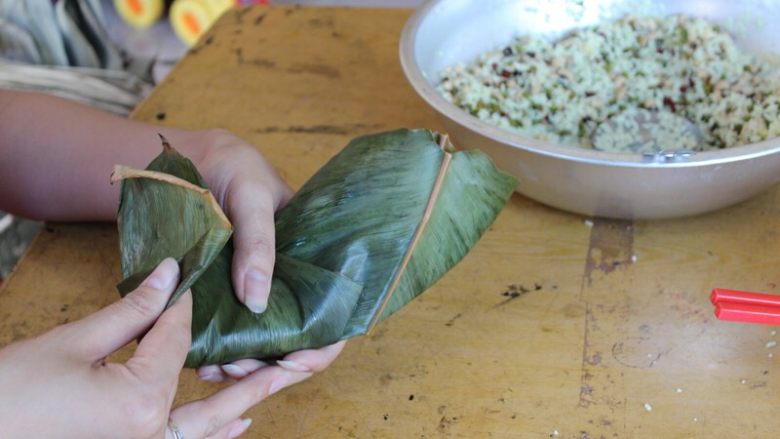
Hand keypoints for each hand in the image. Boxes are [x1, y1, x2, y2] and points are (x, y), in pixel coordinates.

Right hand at [0, 259, 343, 437]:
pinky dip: (216, 431)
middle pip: (222, 396)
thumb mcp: (73, 343)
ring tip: (282, 379)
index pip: (178, 340)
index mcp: (143, 399)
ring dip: (247, 401)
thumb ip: (132, 311)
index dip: (181, 306)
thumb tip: (169, 274)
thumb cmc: (13, 392)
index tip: (190, 281)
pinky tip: (240, 419)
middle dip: (266, 374)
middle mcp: (153, 432)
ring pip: (210, 426)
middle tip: (307, 355)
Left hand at [188, 130, 345, 381]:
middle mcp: (288, 285)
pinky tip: (197, 360)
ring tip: (212, 369)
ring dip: (241, 367)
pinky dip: (216, 354)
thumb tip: (258, 302)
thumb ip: (258, 243)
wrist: (192, 159)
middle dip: (269, 367)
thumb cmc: (235, 169)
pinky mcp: (222, 296)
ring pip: (259, 348)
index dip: (319, 348)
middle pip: (294, 343)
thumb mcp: (251, 196)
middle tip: (234, 369)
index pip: (332, 318)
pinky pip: (227, 335)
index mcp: (311, 262)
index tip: (290, 363)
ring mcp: (255, 293)